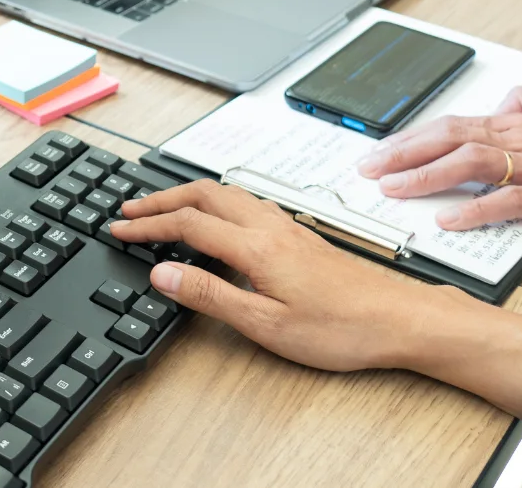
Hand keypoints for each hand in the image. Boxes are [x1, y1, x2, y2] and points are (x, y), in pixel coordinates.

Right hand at [112, 180, 449, 371]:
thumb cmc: (343, 328)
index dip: (147, 226)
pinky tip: (217, 218)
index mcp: (255, 247)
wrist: (402, 320)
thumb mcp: (266, 324)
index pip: (186, 223)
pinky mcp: (300, 235)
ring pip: (225, 194)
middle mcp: (269, 227)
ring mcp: (287, 227)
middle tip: (129, 210)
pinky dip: (215, 202)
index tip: (119, 229)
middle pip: (202, 194)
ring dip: (187, 195)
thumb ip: (210, 295)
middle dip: (160, 199)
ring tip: (163, 207)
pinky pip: (246, 203)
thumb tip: (163, 273)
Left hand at [355, 86, 521, 235]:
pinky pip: (513, 202)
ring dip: (428, 176)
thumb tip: (500, 103)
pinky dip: (478, 209)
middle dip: (405, 153)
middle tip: (369, 168)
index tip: (380, 150)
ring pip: (474, 164)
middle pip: (453, 139)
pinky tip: (449, 219)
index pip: (454, 124)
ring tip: (394, 188)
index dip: (413, 137)